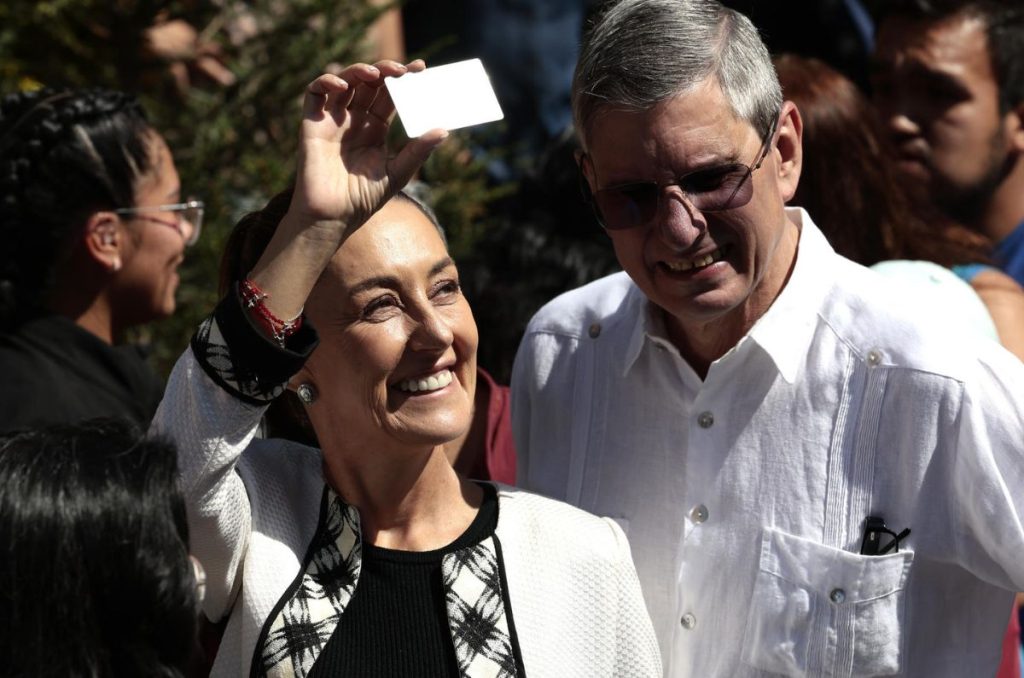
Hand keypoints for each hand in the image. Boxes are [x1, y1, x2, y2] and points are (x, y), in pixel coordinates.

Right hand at [289, 61, 446, 241]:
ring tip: (377, 74)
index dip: (404, 81)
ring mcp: (333, 120)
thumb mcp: (397, 173)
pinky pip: (314, 93)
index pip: (390, 96)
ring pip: (344, 82)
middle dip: (386, 71)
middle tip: (403, 70)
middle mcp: (354, 120)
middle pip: (370, 84)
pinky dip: (326, 82)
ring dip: (359, 71)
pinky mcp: (312, 123)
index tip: (420, 69)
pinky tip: (343, 87)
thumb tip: (444, 130)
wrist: (332, 217)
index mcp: (375, 129)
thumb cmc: (363, 200)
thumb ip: (417, 151)